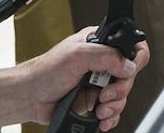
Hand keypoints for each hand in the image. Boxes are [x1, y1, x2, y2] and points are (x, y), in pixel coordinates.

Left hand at [0, 29, 147, 130]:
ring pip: (123, 96)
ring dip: (114, 106)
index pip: (131, 46)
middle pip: (129, 76)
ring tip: (100, 109)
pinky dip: (110, 118)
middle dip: (120, 90)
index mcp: (100, 44)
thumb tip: (128, 66)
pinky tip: (101, 119)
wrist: (30, 97)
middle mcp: (102, 63)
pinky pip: (113, 111)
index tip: (123, 72)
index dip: (133, 60)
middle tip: (104, 95)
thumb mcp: (77, 55)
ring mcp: (99, 83)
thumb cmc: (45, 72)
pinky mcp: (94, 102)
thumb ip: (106, 56)